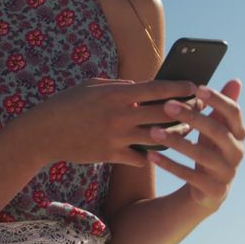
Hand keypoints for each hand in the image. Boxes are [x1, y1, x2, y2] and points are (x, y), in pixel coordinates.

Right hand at [23, 77, 199, 167]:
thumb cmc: (67, 104)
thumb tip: (141, 86)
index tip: (195, 86)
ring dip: (175, 136)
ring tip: (186, 132)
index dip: (180, 87)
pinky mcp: (111, 155)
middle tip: (200, 109)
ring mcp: (117, 136)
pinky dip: (152, 155)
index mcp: (117, 93)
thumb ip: (119, 86)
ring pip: (158, 138)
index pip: (157, 88)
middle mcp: (120, 115)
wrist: (44, 132)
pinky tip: (159, 153)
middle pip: (165, 113)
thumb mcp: (92, 86)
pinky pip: (141, 157)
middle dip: (187, 111)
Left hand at [144, 79, 244, 211]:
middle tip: (167, 106)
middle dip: (192, 117)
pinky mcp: (213, 190)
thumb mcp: (217, 128)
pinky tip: (151, 156)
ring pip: (201, 155)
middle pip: (217, 132)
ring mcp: (226, 172)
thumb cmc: (211, 149)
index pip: (233, 112)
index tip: (198, 88)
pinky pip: (188, 176)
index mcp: (239, 133)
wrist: (210, 190)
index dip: (218, 99)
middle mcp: (237, 152)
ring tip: (153, 132)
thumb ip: (222, 107)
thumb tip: (236, 80)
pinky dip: (169, 165)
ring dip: (176, 142)